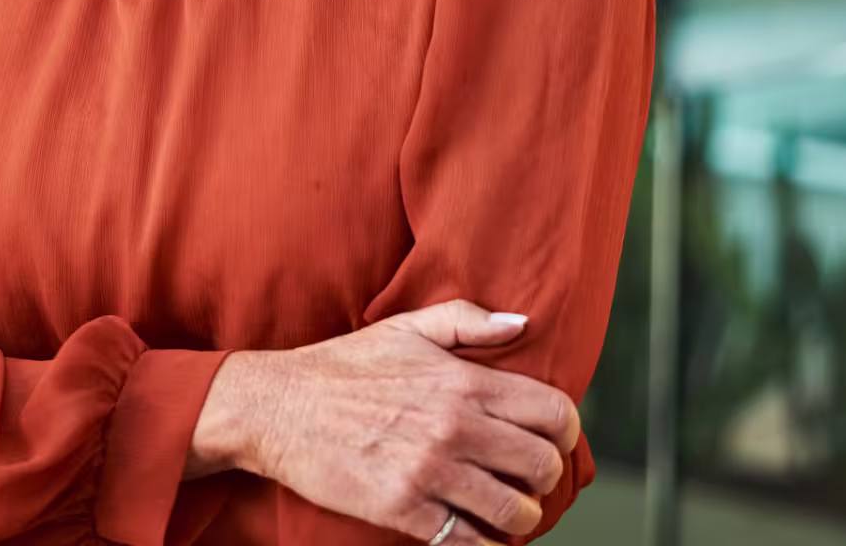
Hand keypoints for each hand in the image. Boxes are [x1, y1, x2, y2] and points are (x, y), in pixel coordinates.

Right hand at [197, 301, 576, 541]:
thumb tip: (521, 324)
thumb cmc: (342, 366)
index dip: (566, 431)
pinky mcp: (403, 508)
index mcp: (462, 381)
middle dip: (543, 477)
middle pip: (542, 465)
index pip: (553, 412)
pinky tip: (473, 529)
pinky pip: (469, 541)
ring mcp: (430, 471)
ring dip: (518, 516)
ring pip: (515, 511)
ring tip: (503, 508)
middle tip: (525, 478)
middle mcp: (454, 426)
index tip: (553, 440)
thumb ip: (467, 321)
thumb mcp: (405, 328)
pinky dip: (482, 543)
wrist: (279, 407)